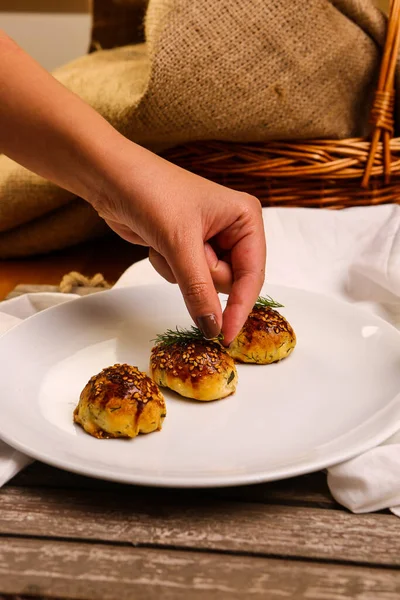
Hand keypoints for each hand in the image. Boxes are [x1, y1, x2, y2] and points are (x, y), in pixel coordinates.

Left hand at [92, 143, 265, 344]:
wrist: (110, 179)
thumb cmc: (151, 193)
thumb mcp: (180, 243)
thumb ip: (199, 290)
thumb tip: (213, 329)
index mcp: (245, 218)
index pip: (253, 275)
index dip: (241, 307)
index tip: (225, 336)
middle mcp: (232, 230)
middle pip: (229, 282)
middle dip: (200, 275)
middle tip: (181, 252)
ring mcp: (209, 241)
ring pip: (205, 284)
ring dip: (181, 272)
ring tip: (166, 242)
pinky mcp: (187, 250)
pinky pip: (186, 279)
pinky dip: (168, 268)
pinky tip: (157, 244)